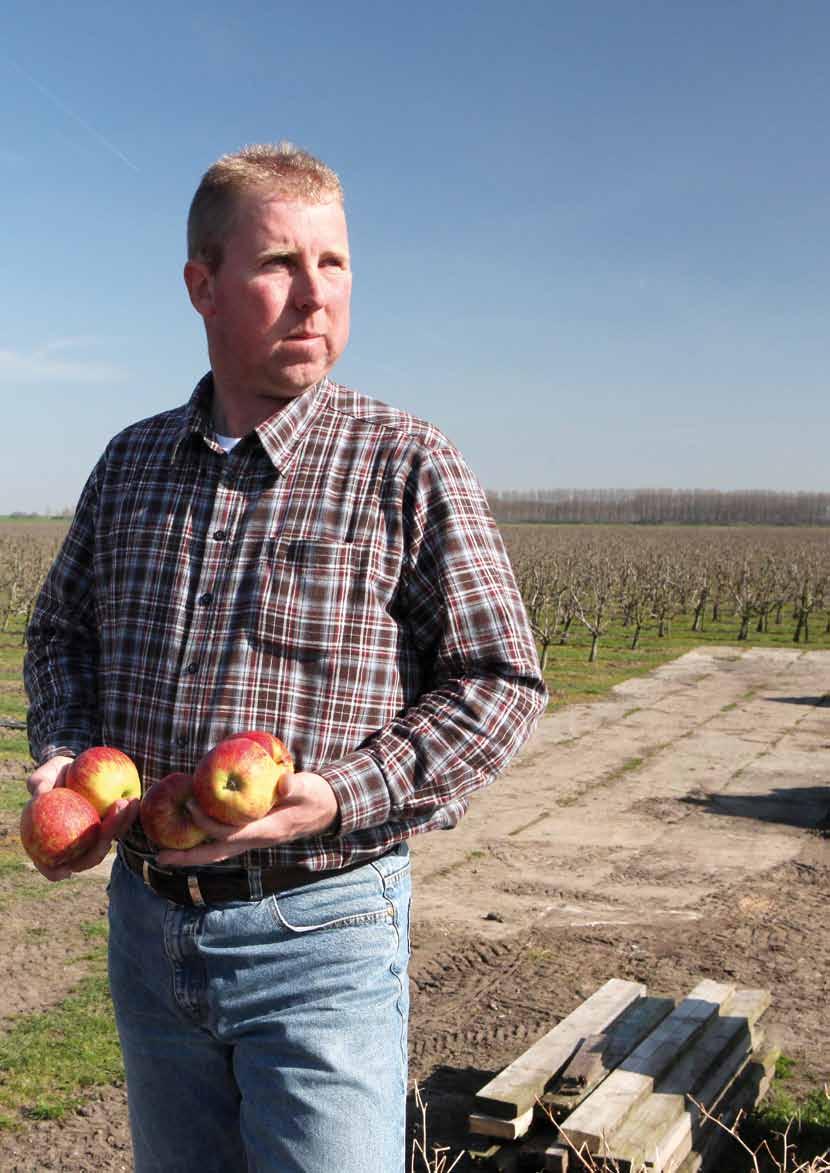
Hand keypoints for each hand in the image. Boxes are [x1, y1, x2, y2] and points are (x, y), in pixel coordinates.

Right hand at [26, 754, 139, 880]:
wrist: (78, 767)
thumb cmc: (55, 774)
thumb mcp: (44, 774)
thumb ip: (39, 782)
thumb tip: (41, 794)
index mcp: (53, 842)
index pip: (51, 867)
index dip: (54, 872)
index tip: (64, 870)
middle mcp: (76, 846)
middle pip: (89, 857)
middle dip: (102, 841)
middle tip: (108, 821)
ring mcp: (96, 838)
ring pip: (109, 841)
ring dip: (119, 826)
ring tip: (126, 802)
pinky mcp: (113, 826)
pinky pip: (122, 825)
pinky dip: (128, 814)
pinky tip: (133, 800)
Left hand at [155, 771, 338, 867]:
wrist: (326, 809)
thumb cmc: (315, 796)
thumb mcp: (308, 788)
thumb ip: (295, 786)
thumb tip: (284, 782)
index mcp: (267, 831)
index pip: (231, 833)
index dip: (208, 822)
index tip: (190, 805)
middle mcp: (256, 841)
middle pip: (217, 854)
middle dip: (189, 858)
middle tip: (160, 858)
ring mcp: (253, 840)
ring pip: (217, 852)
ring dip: (191, 854)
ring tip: (164, 855)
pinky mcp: (251, 833)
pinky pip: (222, 842)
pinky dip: (203, 841)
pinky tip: (188, 835)